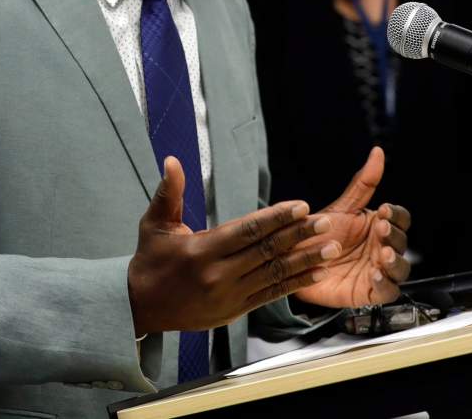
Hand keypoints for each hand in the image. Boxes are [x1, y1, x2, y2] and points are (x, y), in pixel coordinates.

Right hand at [127, 156, 340, 334]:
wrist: (139, 307)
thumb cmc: (150, 260)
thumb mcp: (154, 224)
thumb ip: (169, 192)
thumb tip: (173, 160)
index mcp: (201, 250)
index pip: (246, 231)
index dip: (276, 218)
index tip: (301, 206)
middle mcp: (218, 274)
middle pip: (266, 251)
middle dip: (299, 235)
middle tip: (326, 222)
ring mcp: (228, 295)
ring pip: (274, 274)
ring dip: (306, 260)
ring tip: (332, 248)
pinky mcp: (235, 311)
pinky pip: (271, 295)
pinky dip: (296, 283)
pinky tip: (316, 272)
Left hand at [294, 147, 412, 307]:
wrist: (294, 262)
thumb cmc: (319, 234)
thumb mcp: (342, 208)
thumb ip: (363, 183)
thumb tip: (377, 152)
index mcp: (378, 227)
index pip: (401, 219)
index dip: (397, 215)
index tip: (384, 211)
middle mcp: (382, 248)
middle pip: (403, 242)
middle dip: (395, 235)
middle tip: (380, 229)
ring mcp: (378, 270)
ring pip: (401, 268)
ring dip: (396, 261)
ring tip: (383, 255)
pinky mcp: (369, 292)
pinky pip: (387, 291)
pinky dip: (386, 283)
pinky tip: (375, 274)